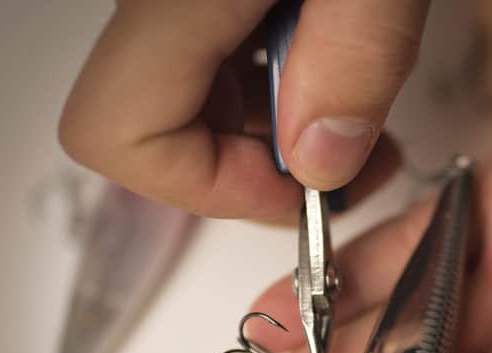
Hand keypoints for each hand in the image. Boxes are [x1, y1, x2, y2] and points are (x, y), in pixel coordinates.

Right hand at [58, 0, 429, 217]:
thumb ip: (353, 57)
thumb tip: (322, 160)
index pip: (123, 139)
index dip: (212, 190)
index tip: (302, 194)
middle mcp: (160, 0)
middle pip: (157, 133)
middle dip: (262, 174)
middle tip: (355, 165)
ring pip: (194, 104)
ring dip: (282, 138)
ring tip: (368, 122)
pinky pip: (221, 67)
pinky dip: (285, 93)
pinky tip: (344, 76)